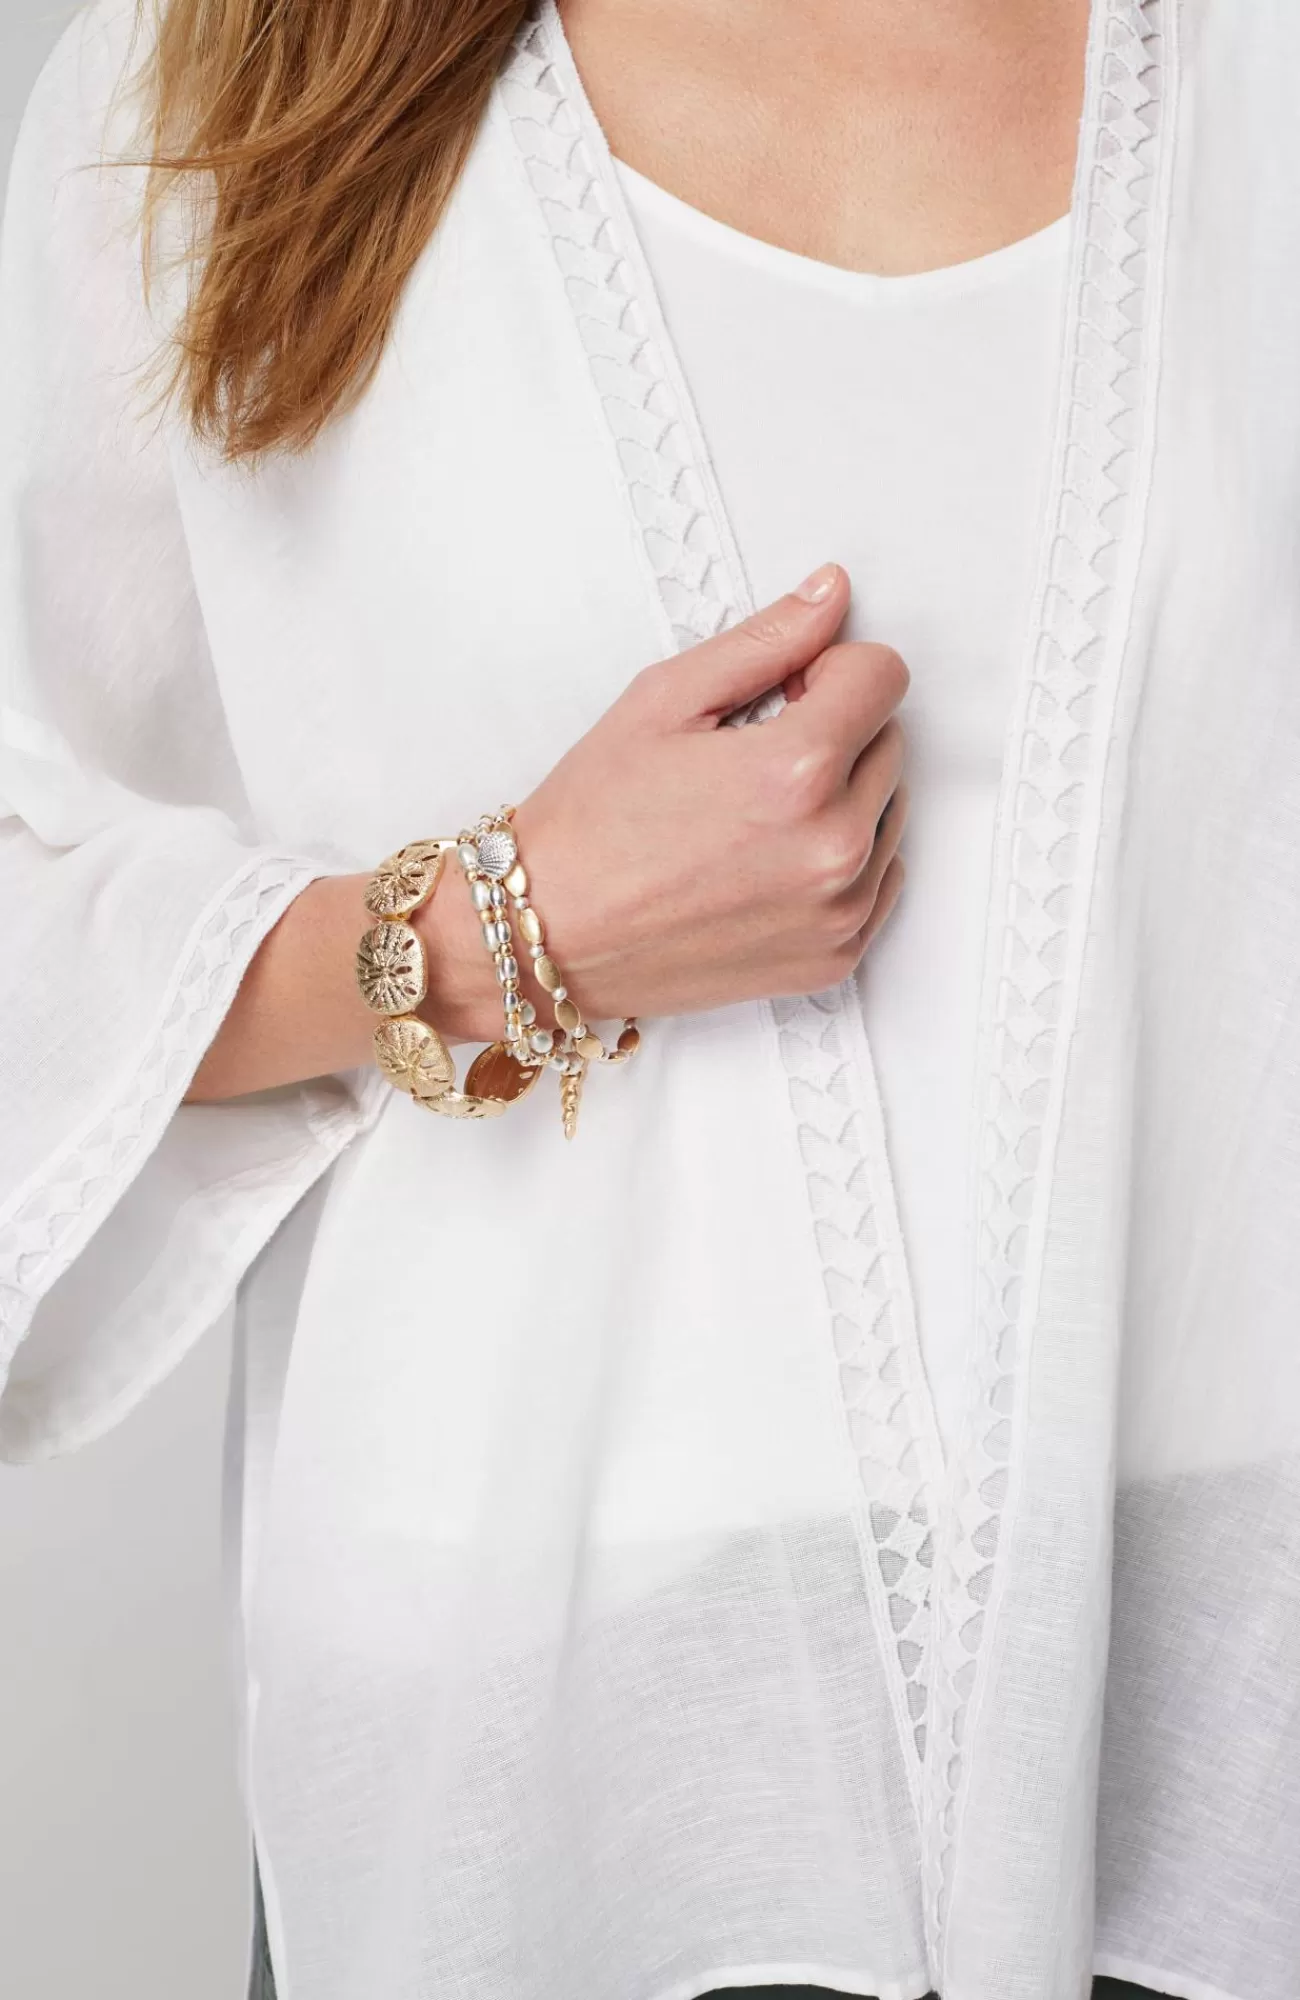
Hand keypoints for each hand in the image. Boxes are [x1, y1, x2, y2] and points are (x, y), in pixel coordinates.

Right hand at [496, 561, 907, 1023]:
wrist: (552, 934)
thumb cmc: (592, 825)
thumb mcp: (663, 702)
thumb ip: (764, 642)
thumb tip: (830, 595)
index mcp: (795, 772)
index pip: (883, 676)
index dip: (831, 668)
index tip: (787, 692)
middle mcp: (833, 846)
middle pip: (890, 741)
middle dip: (836, 730)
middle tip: (752, 755)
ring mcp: (839, 910)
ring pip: (890, 811)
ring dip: (844, 796)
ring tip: (756, 815)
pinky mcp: (836, 956)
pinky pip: (882, 879)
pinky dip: (843, 860)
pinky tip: (770, 860)